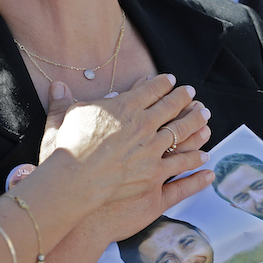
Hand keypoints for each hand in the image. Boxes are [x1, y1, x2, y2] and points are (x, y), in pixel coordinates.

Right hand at [42, 74, 213, 225]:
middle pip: (171, 107)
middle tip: (192, 94)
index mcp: (124, 107)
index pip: (150, 90)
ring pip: (182, 133)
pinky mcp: (155, 174)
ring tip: (205, 118)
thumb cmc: (66, 150)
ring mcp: (152, 150)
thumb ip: (62, 101)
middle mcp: (143, 124)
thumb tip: (57, 84)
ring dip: (196, 124)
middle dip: (184, 99)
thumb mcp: (62, 120)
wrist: (75, 181)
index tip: (171, 80)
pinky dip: (195, 160)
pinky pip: (181, 165)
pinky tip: (205, 157)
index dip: (163, 83)